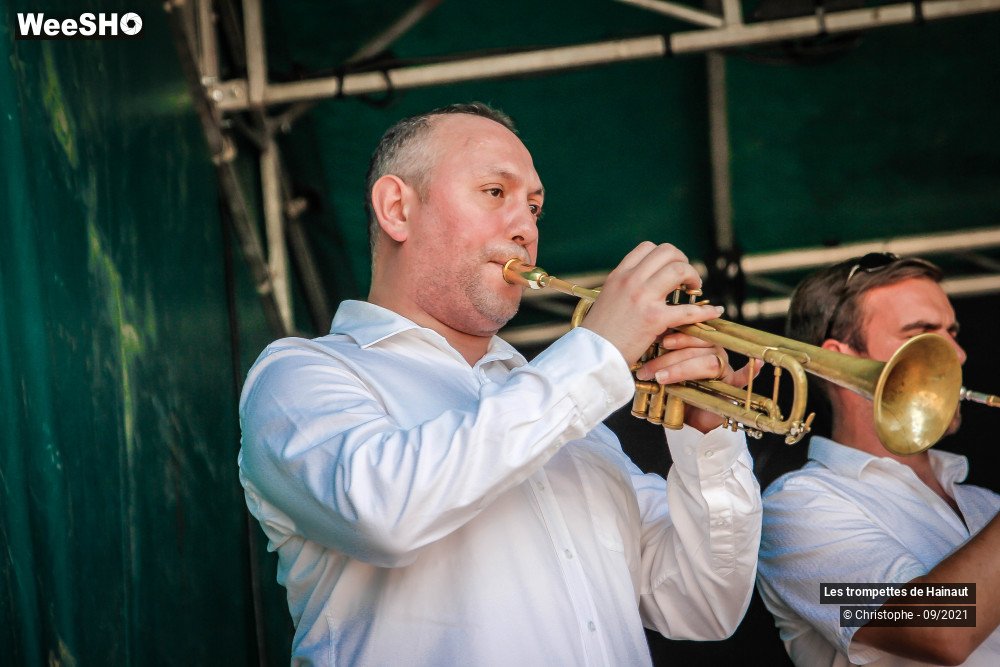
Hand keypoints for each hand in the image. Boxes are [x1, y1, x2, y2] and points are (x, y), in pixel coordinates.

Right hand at [581, 242, 723, 365]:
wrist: (591, 355)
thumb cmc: (600, 333)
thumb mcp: (608, 299)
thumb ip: (627, 288)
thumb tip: (649, 285)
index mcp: (619, 275)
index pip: (647, 247)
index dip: (666, 255)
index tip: (671, 268)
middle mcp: (630, 280)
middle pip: (667, 252)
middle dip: (683, 261)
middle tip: (687, 279)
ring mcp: (643, 297)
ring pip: (679, 269)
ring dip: (693, 277)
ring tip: (695, 289)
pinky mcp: (654, 319)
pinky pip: (688, 309)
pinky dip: (705, 311)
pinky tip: (713, 312)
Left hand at [633, 333, 760, 431]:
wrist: (688, 420)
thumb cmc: (673, 391)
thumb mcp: (661, 372)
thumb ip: (658, 358)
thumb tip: (640, 348)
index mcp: (698, 343)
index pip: (692, 332)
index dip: (679, 336)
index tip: (661, 342)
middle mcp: (714, 352)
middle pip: (697, 348)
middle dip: (670, 359)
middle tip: (649, 371)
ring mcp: (725, 368)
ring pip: (709, 362)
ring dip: (682, 369)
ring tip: (660, 379)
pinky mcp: (732, 386)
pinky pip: (744, 377)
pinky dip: (751, 371)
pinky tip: (755, 365)